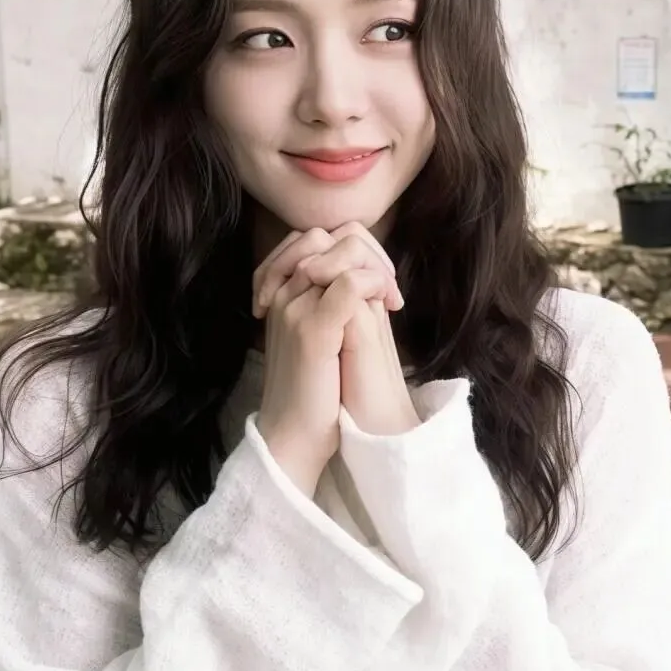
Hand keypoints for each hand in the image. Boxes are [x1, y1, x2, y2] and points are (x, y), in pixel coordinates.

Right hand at [253, 225, 419, 445]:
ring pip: (335, 250)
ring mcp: (294, 308)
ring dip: (372, 266)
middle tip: (387, 287)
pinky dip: (374, 283)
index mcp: (281, 293)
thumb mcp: (322, 334)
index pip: (313, 237)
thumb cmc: (313, 388)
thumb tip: (362, 273)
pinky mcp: (313, 330)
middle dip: (363, 251)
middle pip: (321, 235)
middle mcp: (282, 294)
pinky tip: (388, 306)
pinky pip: (348, 284)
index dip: (351, 248)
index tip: (378, 283)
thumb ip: (331, 299)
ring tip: (389, 298)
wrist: (295, 435)